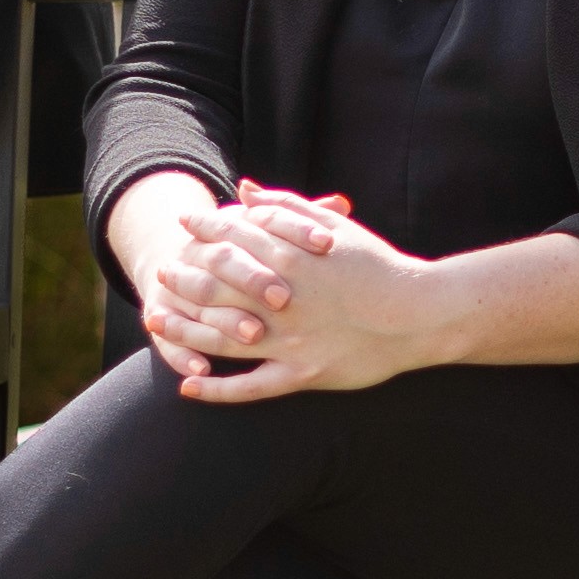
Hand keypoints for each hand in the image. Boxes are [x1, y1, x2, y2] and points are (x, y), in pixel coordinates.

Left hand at [138, 180, 475, 399]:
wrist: (421, 314)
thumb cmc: (380, 267)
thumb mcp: (333, 229)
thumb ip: (286, 208)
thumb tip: (246, 189)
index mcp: (290, 260)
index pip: (232, 241)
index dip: (204, 232)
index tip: (183, 227)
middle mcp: (283, 302)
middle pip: (216, 289)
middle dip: (183, 279)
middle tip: (161, 273)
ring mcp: (290, 342)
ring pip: (223, 337)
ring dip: (184, 330)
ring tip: (157, 322)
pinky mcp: (302, 375)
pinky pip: (250, 387)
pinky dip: (217, 389)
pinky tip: (189, 384)